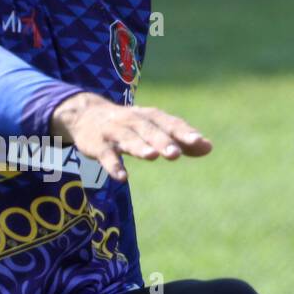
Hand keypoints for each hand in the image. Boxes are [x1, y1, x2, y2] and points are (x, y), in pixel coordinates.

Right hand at [49, 92, 211, 183]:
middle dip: (162, 140)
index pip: (169, 123)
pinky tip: (122, 177)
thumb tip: (208, 147)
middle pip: (149, 130)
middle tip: (175, 154)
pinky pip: (106, 155)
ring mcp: (114, 132)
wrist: (85, 115)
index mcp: (150, 117)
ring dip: (139, 146)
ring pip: (127, 138)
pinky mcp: (97, 145)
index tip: (199, 142)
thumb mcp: (153, 128)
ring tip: (152, 156)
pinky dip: (113, 165)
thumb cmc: (128, 125)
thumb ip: (180, 140)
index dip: (183, 132)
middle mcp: (133, 121)